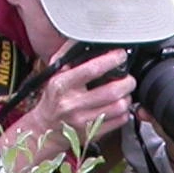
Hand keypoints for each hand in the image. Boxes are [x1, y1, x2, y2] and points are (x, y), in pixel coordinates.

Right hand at [3, 48, 132, 172]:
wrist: (45, 129)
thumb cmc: (53, 98)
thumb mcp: (54, 73)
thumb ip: (68, 54)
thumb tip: (86, 38)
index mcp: (62, 84)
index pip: (92, 69)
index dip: (111, 60)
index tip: (120, 55)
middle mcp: (72, 103)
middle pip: (112, 91)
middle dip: (127, 81)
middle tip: (128, 78)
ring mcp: (84, 121)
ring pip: (119, 107)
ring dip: (127, 97)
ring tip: (124, 92)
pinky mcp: (93, 134)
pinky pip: (120, 121)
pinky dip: (125, 112)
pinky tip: (119, 106)